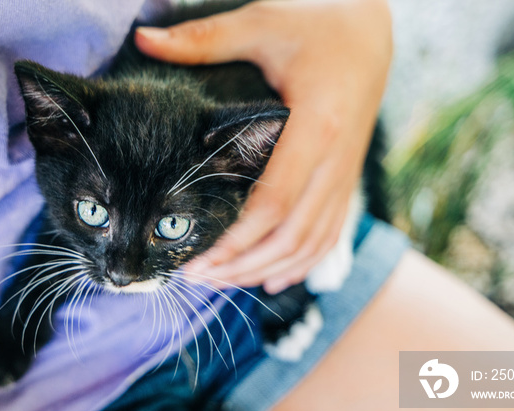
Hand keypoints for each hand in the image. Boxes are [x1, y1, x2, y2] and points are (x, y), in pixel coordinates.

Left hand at [136, 0, 391, 293]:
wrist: (369, 36)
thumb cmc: (315, 28)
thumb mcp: (262, 25)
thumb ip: (203, 40)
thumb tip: (143, 40)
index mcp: (315, 127)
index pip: (273, 203)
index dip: (234, 240)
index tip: (195, 260)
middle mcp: (334, 161)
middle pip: (289, 236)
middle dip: (242, 266)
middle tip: (196, 279)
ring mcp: (343, 176)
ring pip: (309, 244)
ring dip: (265, 271)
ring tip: (221, 283)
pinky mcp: (345, 181)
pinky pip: (327, 236)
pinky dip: (300, 264)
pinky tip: (271, 280)